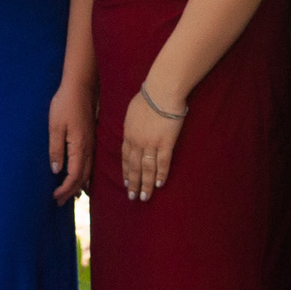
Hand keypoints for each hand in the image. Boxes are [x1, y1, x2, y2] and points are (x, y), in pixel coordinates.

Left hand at [45, 77, 92, 204]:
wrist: (80, 87)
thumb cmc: (65, 104)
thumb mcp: (55, 126)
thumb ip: (56, 148)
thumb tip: (56, 170)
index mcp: (79, 146)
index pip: (74, 175)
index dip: (65, 188)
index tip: (54, 197)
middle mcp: (88, 148)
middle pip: (82, 177)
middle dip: (71, 191)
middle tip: (59, 202)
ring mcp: (91, 144)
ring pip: (87, 171)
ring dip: (78, 185)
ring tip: (69, 196)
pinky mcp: (90, 139)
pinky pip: (89, 163)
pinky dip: (84, 175)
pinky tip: (80, 179)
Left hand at [120, 87, 184, 201]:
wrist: (161, 92)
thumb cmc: (147, 97)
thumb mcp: (131, 111)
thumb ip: (132, 124)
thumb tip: (132, 129)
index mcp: (128, 134)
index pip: (124, 157)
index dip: (126, 172)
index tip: (126, 183)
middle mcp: (137, 142)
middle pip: (133, 167)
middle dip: (133, 183)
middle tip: (133, 198)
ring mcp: (151, 144)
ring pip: (146, 169)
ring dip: (146, 184)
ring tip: (145, 197)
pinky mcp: (166, 143)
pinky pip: (162, 163)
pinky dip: (161, 174)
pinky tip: (160, 185)